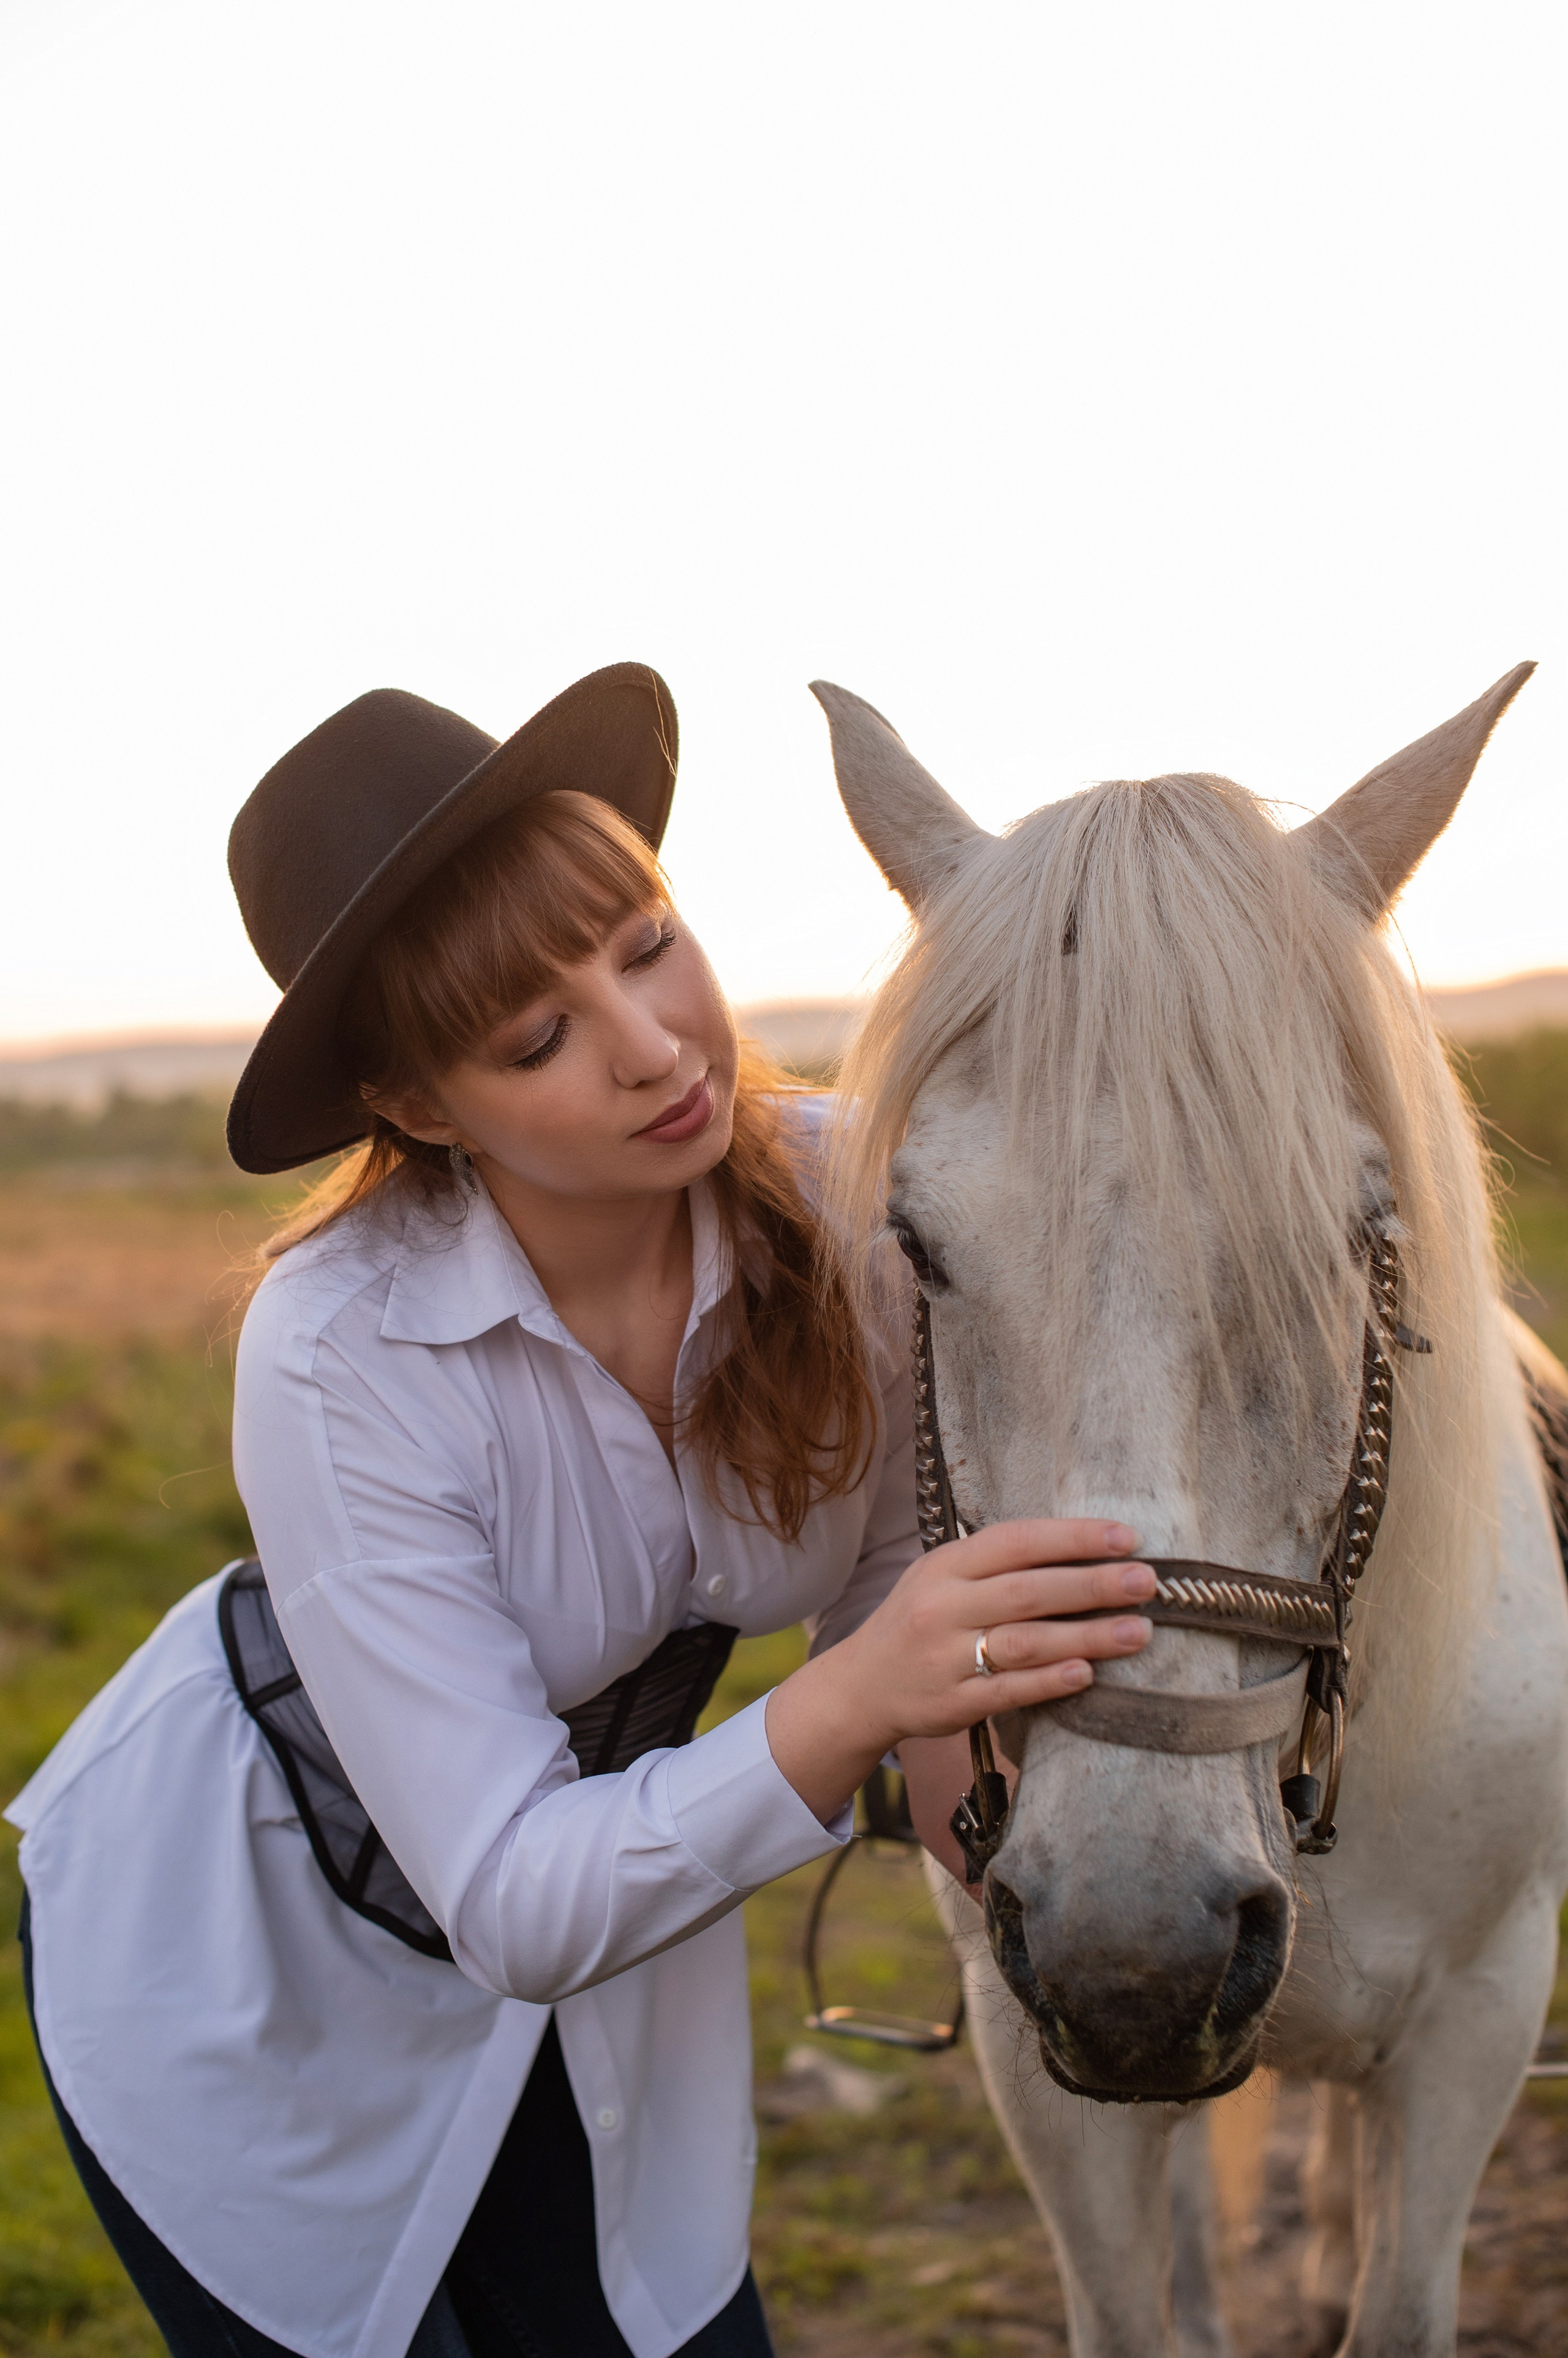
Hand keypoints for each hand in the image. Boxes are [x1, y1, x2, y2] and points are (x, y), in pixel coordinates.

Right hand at [765, 1521, 1154, 1825]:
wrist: (861, 1686)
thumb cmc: (919, 1621)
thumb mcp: (942, 1576)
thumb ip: (996, 1562)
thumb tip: (1083, 1546)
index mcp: (944, 1565)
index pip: (1015, 1541)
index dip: (1072, 1537)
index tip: (1126, 1537)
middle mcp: (942, 1607)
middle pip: (1027, 1591)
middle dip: (1093, 1584)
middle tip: (1147, 1582)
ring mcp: (945, 1657)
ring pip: (1026, 1642)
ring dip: (1088, 1636)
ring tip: (1139, 1632)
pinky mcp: (952, 1704)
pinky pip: (1009, 1691)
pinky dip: (1051, 1681)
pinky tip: (1088, 1673)